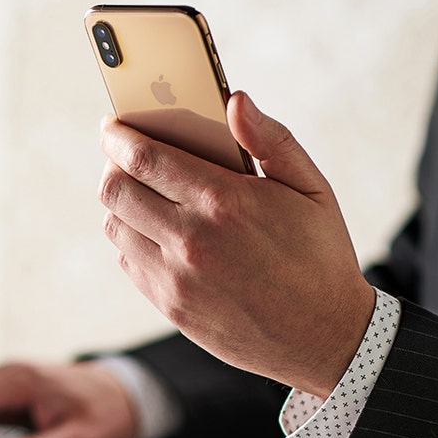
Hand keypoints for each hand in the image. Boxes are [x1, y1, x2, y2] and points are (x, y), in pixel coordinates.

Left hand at [97, 90, 374, 397]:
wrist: (326, 338)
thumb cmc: (320, 254)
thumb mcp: (311, 189)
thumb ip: (271, 140)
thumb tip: (235, 100)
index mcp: (224, 202)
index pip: (144, 158)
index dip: (118, 136)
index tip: (111, 126)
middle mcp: (191, 241)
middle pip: (115, 190)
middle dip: (112, 165)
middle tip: (123, 156)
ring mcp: (177, 279)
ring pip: (116, 226)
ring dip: (122, 204)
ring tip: (143, 193)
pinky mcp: (172, 307)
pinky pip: (129, 261)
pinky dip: (135, 239)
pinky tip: (159, 232)